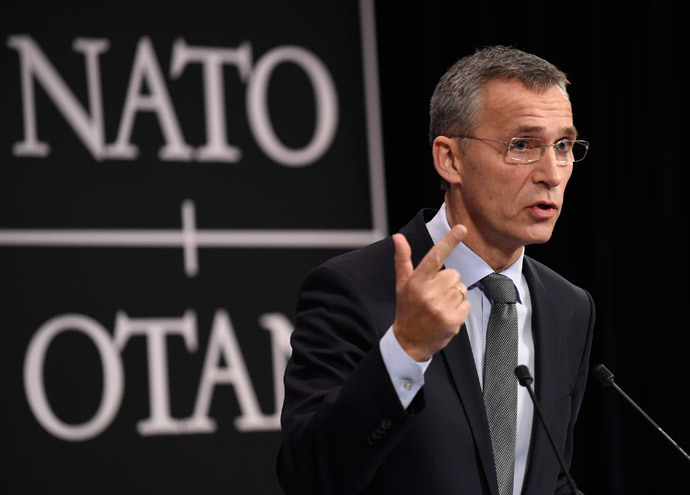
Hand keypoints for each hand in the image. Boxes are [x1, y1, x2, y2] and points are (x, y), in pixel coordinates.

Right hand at [392, 225, 470, 361]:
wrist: (409, 342)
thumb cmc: (407, 309)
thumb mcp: (402, 284)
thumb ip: (403, 259)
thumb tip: (398, 237)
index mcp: (416, 282)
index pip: (435, 256)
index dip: (449, 241)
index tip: (462, 228)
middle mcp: (428, 293)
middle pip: (454, 274)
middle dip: (448, 283)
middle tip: (435, 295)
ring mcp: (441, 308)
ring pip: (461, 289)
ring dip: (454, 297)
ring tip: (440, 307)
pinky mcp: (452, 320)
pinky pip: (466, 304)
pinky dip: (460, 310)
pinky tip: (446, 315)